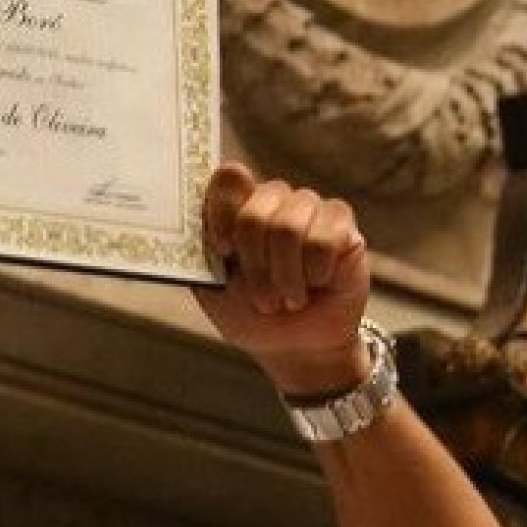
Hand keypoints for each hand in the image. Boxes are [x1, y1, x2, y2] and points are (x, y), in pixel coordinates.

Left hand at [193, 163, 371, 390]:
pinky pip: (324, 239)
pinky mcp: (343, 225)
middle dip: (254, 266)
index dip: (222, 212)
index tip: (222, 252)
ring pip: (289, 227)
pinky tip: (317, 283)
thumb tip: (184, 223)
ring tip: (289, 299)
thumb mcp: (211, 290)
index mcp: (237, 208)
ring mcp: (309, 208)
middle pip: (255, 211)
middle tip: (262, 299)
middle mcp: (273, 200)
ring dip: (285, 277)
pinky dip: (315, 273)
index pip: (228, 178)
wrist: (294, 347)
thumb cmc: (250, 315)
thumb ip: (197, 253)